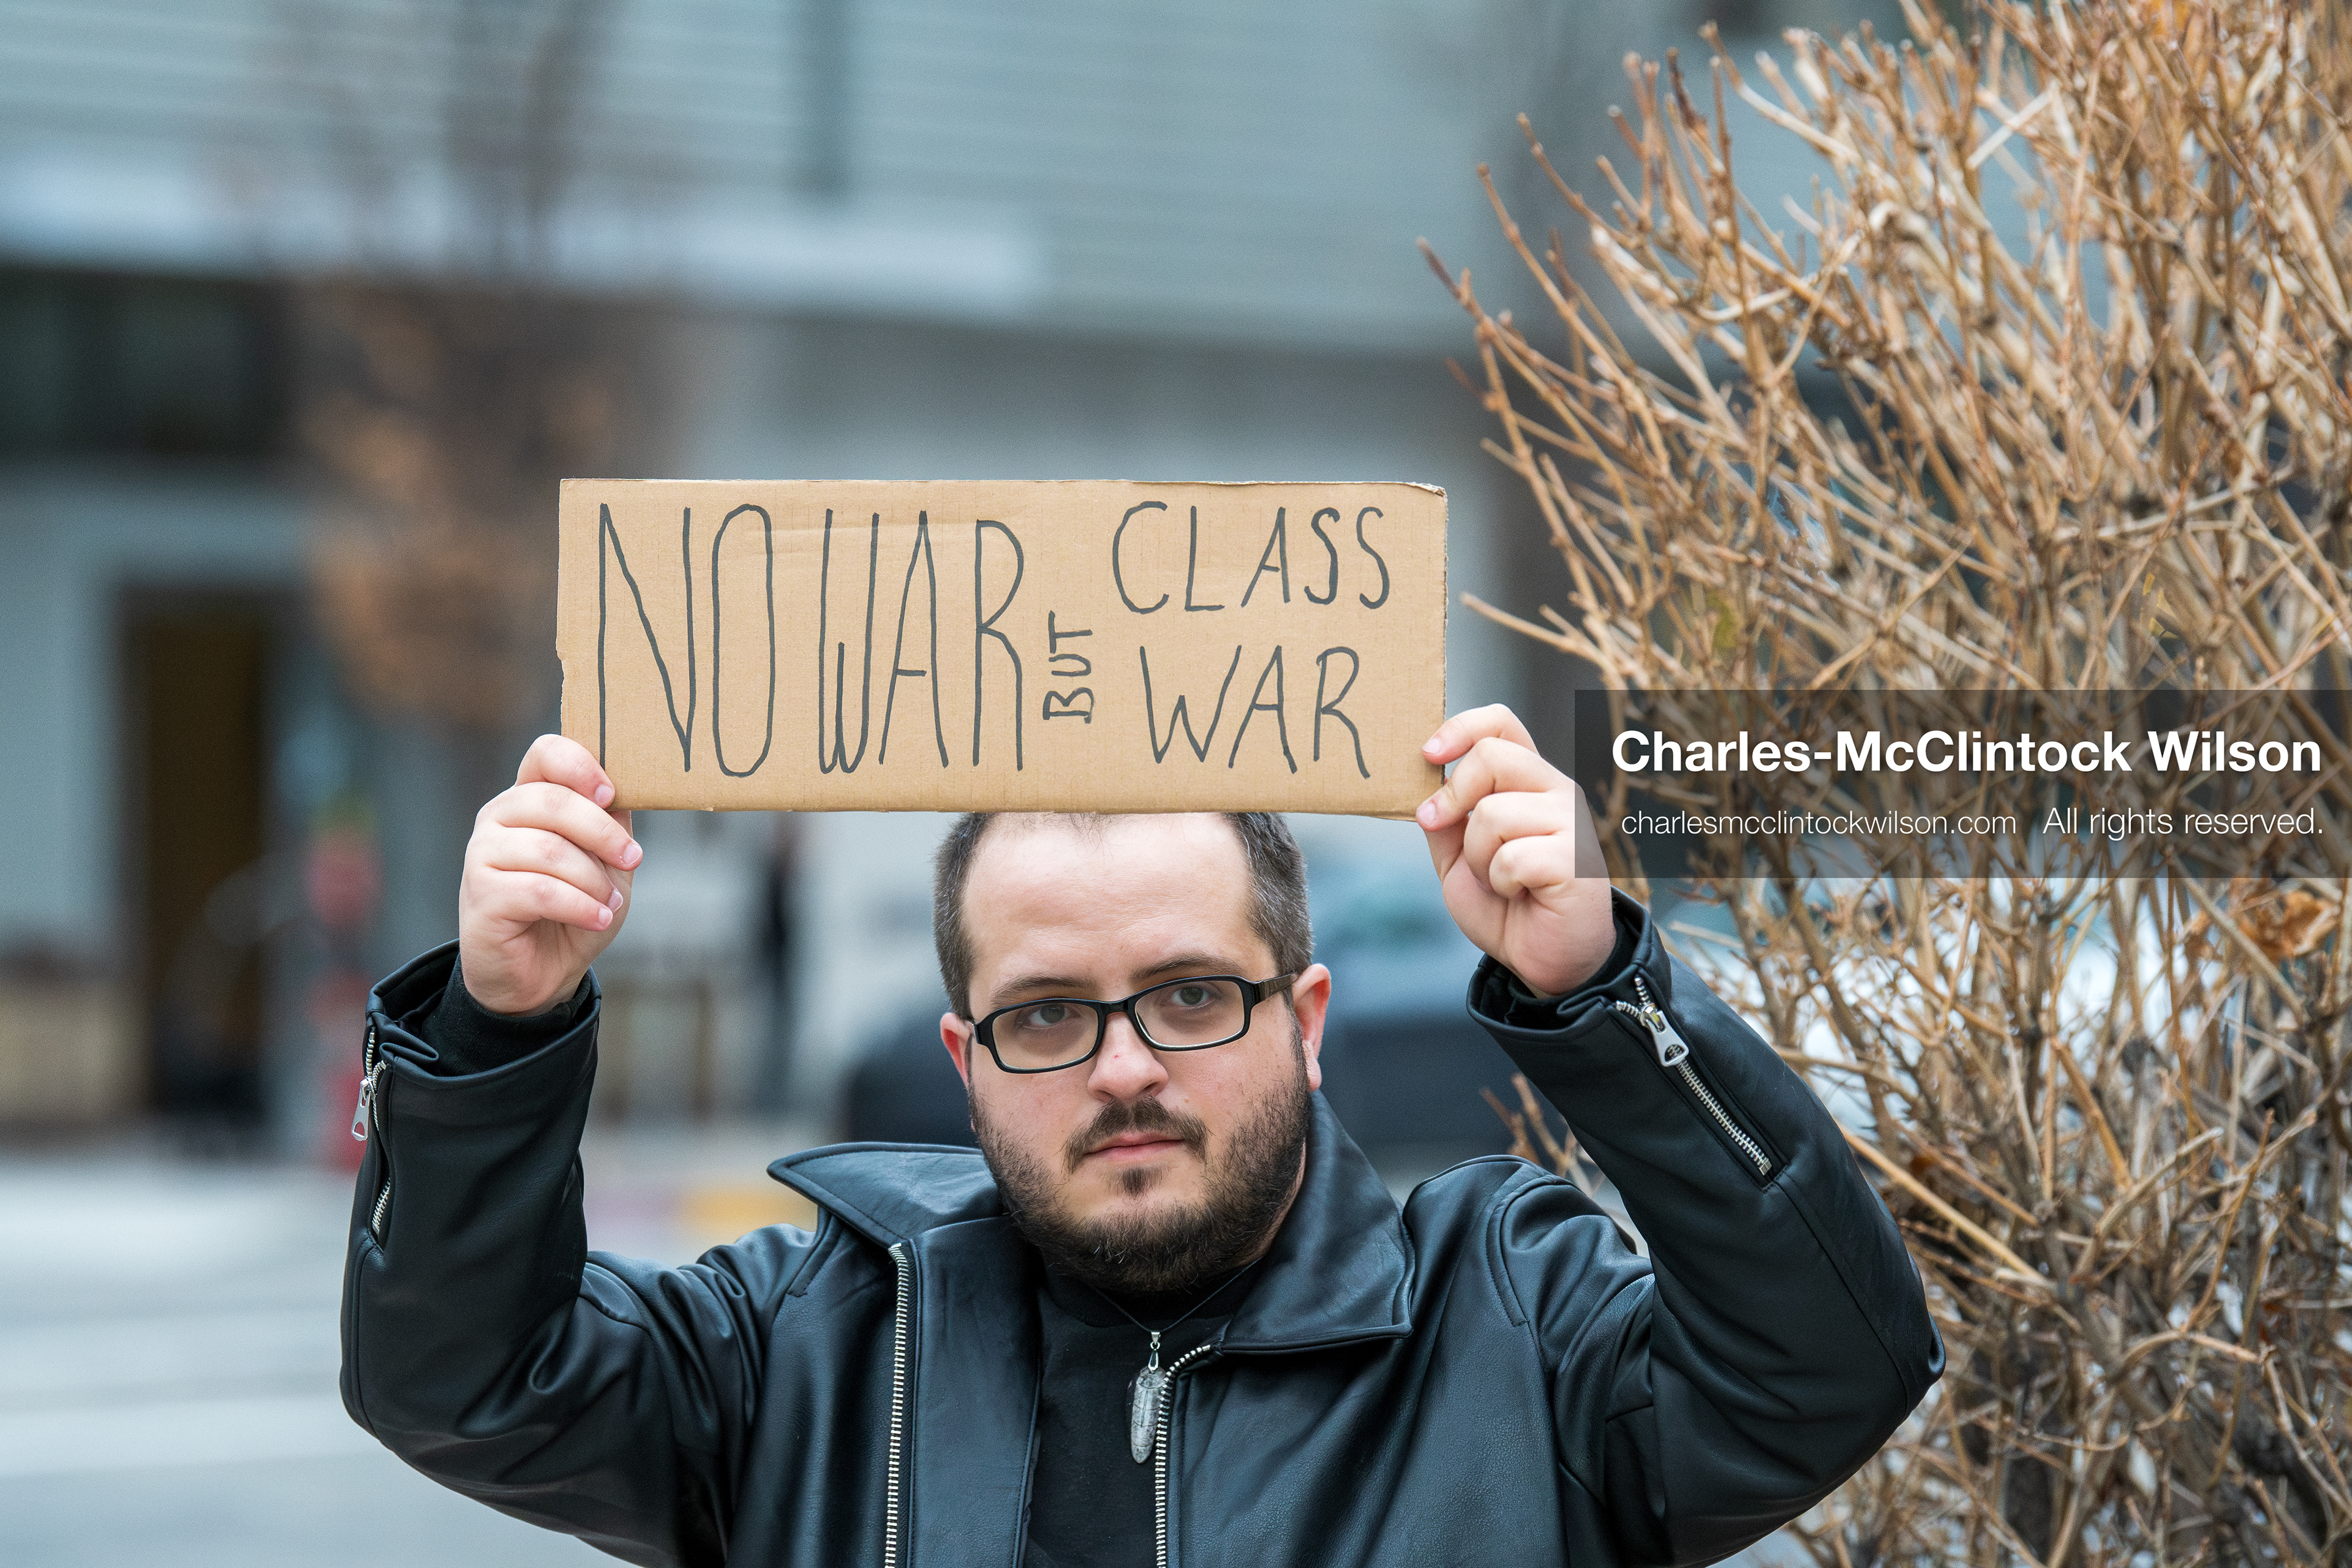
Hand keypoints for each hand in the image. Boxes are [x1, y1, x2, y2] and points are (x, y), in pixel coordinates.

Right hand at [457, 735, 642, 1016]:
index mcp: (528, 797)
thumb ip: (610, 822)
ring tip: (609, 902)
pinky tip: (598, 918)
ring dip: (592, 879)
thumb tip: (625, 791)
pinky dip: (579, 905)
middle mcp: (498, 817)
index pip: (545, 754)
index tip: (611, 795)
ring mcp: (482, 854)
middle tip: (632, 859)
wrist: (542, 973)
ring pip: (547, 849)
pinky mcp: (481, 894)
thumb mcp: (604, 861)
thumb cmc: (574, 908)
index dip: (581, 766)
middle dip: (602, 831)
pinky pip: (539, 890)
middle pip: (551, 800)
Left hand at [1416, 705, 1614, 996]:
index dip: (1461, 728)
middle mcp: (1555, 791)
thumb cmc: (1506, 905)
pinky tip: (1520, 894)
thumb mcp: (1458, 856)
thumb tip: (1425, 785)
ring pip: (1493, 813)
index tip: (1428, 754)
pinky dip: (1501, 883)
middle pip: (1491, 757)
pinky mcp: (1575, 859)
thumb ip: (1445, 818)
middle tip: (1446, 831)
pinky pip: (1512, 857)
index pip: (1502, 724)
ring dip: (1478, 857)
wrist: (1544, 960)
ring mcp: (1570, 822)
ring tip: (1499, 880)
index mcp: (1528, 782)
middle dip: (1454, 798)